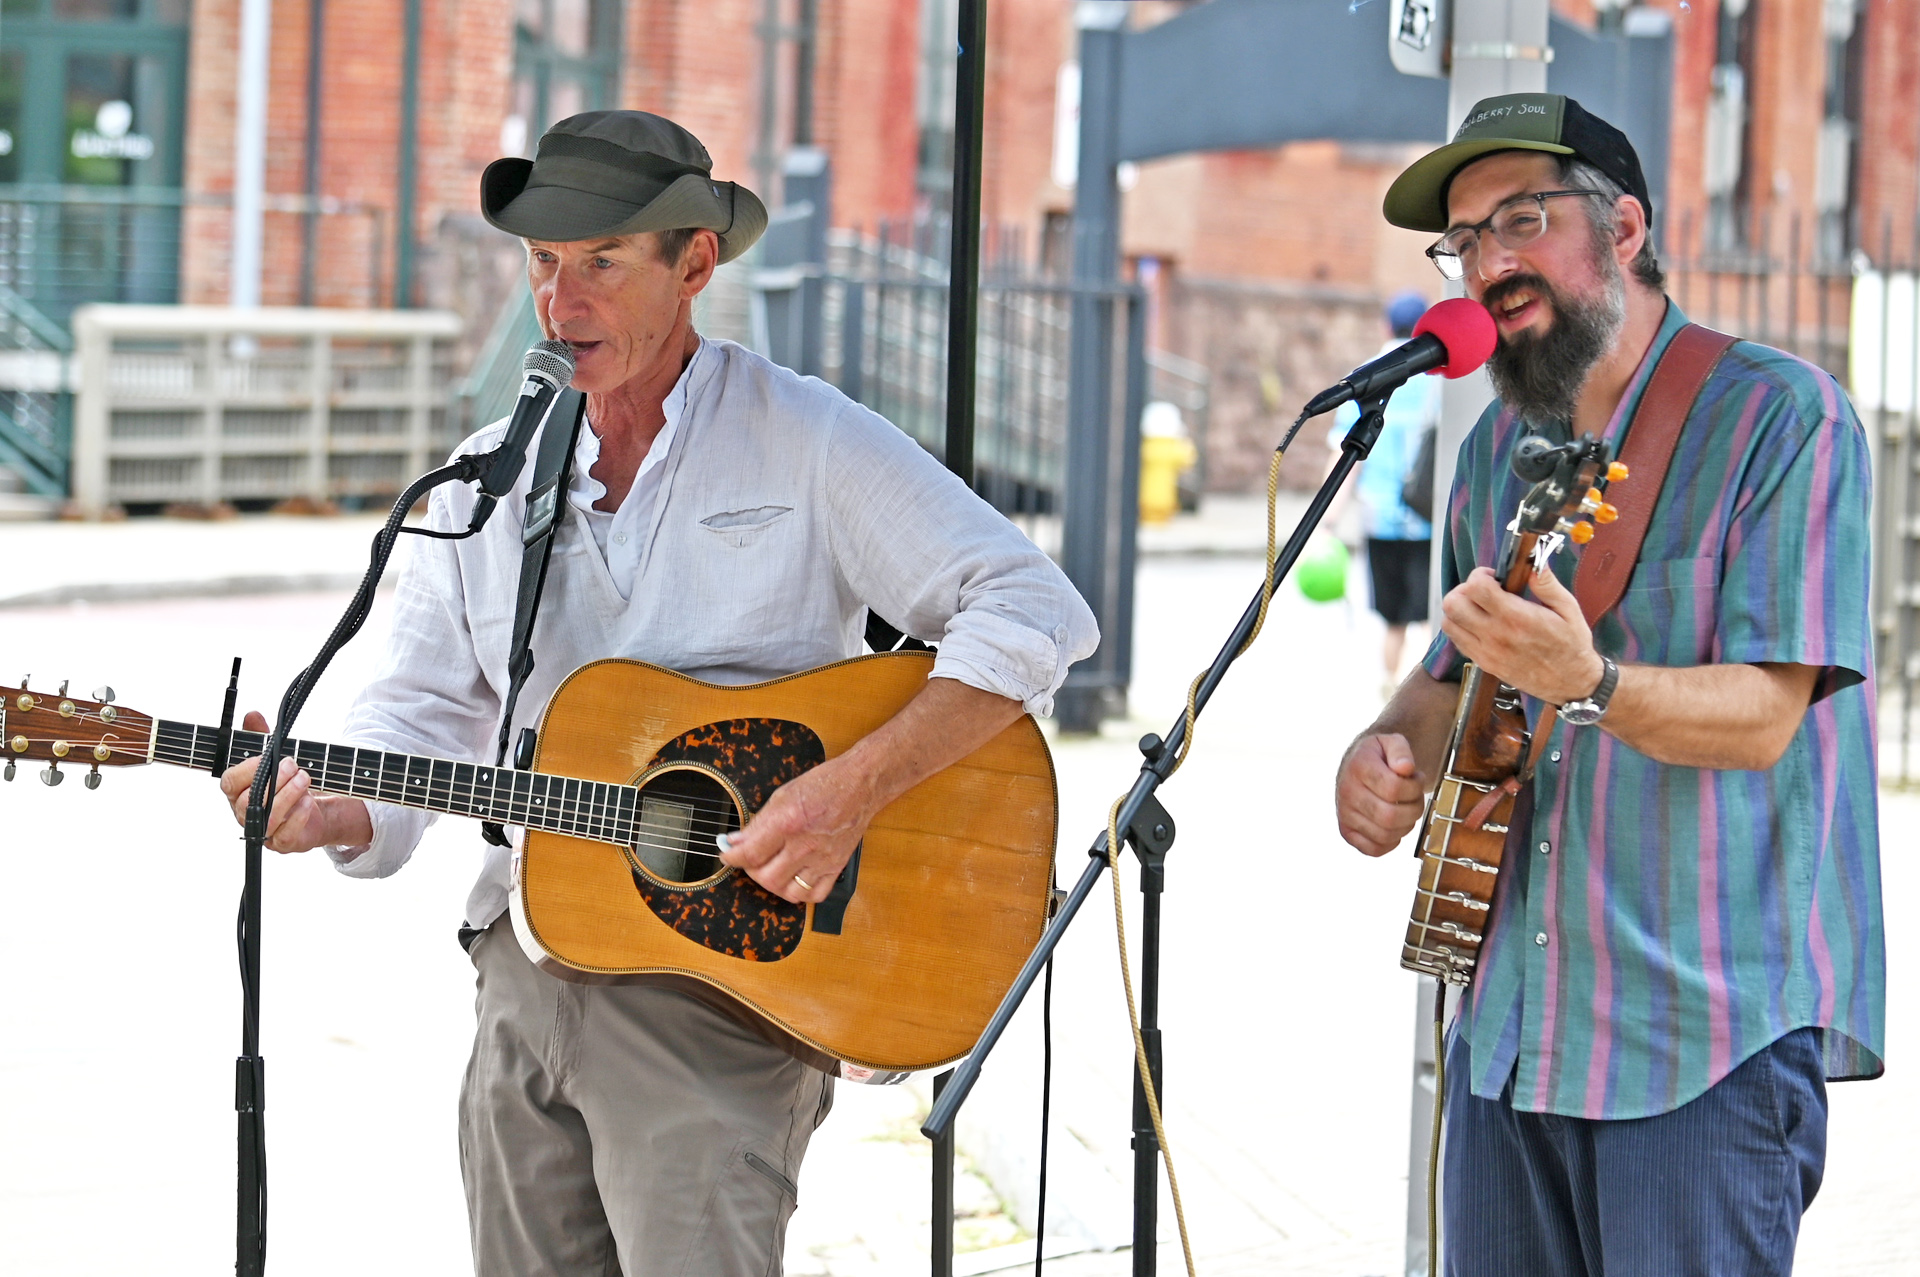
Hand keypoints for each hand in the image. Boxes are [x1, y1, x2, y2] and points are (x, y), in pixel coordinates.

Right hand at [218, 711, 371, 853]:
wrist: (316, 810)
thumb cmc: (288, 783)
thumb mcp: (275, 757)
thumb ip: (262, 738)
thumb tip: (253, 715)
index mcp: (238, 792)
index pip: (229, 782)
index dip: (247, 770)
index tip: (267, 757)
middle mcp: (245, 813)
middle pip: (247, 801)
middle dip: (272, 780)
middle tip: (293, 764)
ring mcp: (262, 831)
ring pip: (266, 818)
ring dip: (287, 795)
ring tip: (304, 778)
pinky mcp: (282, 843)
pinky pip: (285, 835)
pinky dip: (298, 816)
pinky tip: (308, 801)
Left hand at [717, 754, 877, 903]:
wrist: (860, 785)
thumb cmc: (823, 785)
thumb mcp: (783, 795)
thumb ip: (758, 823)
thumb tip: (735, 842)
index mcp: (788, 822)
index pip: (750, 853)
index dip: (731, 858)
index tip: (727, 855)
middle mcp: (805, 845)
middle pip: (767, 878)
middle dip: (751, 872)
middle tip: (750, 861)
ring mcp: (822, 859)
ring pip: (789, 892)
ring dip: (774, 885)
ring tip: (771, 870)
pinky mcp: (836, 866)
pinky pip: (815, 895)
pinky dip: (801, 893)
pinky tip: (795, 879)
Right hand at [1335, 732, 1427, 856]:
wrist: (1357, 765)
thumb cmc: (1380, 756)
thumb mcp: (1391, 741)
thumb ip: (1401, 750)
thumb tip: (1405, 768)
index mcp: (1358, 767)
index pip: (1394, 788)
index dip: (1415, 786)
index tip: (1416, 777)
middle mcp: (1346, 792)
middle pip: (1390, 816)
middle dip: (1414, 808)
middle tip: (1415, 797)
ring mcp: (1345, 814)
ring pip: (1386, 834)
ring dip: (1406, 825)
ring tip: (1405, 808)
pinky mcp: (1347, 832)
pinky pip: (1374, 850)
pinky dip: (1392, 842)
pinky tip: (1395, 825)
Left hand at [1439, 565, 1605, 704]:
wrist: (1571, 683)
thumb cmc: (1572, 644)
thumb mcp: (1568, 609)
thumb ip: (1547, 584)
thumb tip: (1532, 563)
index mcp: (1517, 618)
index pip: (1476, 588)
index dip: (1480, 575)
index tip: (1493, 576)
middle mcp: (1496, 635)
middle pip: (1453, 604)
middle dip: (1464, 589)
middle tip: (1482, 591)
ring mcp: (1486, 652)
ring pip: (1449, 622)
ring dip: (1459, 609)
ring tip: (1479, 607)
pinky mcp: (1483, 663)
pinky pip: (1456, 640)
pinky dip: (1461, 627)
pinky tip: (1479, 623)